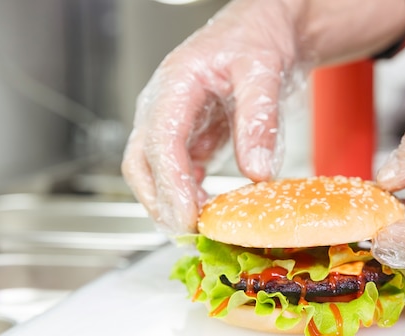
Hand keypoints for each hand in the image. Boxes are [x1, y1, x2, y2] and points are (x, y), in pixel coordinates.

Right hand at [121, 0, 303, 234]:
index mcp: (175, 84)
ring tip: (200, 229)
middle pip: (141, 164)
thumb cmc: (256, 41)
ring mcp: (172, 124)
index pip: (160, 142)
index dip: (170, 185)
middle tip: (191, 233)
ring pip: (153, 173)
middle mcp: (164, 106)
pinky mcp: (187, 138)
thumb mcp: (262, 72)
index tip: (188, 217)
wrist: (262, 32)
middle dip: (160, 202)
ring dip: (170, 204)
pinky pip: (177, 173)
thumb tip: (258, 172)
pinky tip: (206, 210)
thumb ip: (258, 120)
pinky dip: (186, 196)